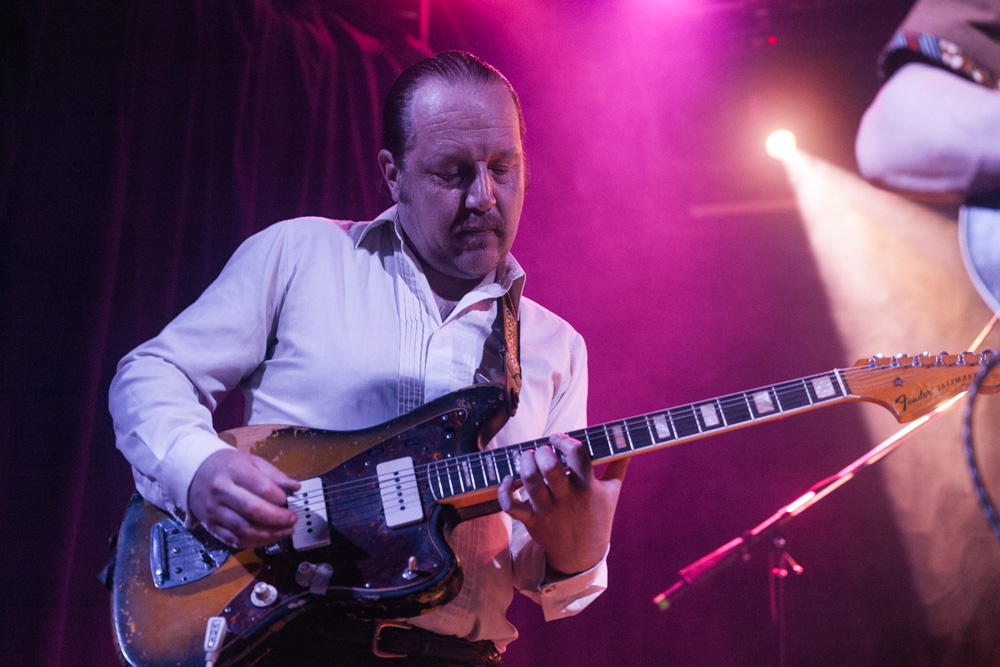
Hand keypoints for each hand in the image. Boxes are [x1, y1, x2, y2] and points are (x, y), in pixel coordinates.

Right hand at [189, 447, 300, 548]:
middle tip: (292, 519)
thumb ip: (274, 475)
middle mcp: (221, 492)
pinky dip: (255, 543)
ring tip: (285, 531)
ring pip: (244, 530)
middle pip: (253, 511)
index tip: (288, 500)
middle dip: (278, 518)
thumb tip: (295, 487)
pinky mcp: (211, 526)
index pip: (261, 487)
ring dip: (269, 534)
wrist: (196, 473)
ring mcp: (214, 511)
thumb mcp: (252, 462)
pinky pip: (235, 540)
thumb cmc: (228, 467)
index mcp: (233, 471)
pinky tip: (268, 537)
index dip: (278, 497)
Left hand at [497, 433, 627, 576]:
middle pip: (550, 467)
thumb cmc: (597, 517)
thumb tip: (628, 443)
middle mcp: (566, 499)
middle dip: (543, 452)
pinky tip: (509, 478)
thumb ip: (618, 465)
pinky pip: (511, 505)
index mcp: (587, 489)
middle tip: (542, 451)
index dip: (565, 440)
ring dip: (525, 463)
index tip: (558, 438)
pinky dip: (504, 490)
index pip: (577, 455)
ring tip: (527, 457)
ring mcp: (548, 511)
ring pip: (530, 482)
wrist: (582, 556)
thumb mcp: (612, 492)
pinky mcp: (532, 521)